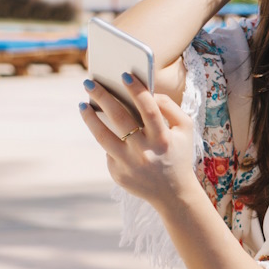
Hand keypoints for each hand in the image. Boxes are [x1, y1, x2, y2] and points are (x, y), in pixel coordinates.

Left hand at [80, 73, 200, 213]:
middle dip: (103, 96)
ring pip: (103, 136)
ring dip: (90, 118)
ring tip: (82, 104)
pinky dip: (105, 138)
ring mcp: (129, 165)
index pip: (148, 108)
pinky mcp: (118, 174)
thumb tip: (148, 92)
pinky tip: (101, 129)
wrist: (174, 195)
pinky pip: (108, 151)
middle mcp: (144, 152)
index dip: (136, 90)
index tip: (124, 74)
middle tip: (89, 82)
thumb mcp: (186, 130)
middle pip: (120, 118)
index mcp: (163, 138)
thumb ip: (170, 107)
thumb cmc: (178, 154)